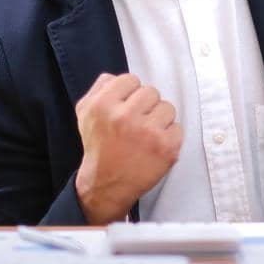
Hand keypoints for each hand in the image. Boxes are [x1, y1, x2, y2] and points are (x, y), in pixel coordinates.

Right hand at [72, 73, 182, 223]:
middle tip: (136, 124)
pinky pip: (178, 128)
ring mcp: (148, 133)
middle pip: (151, 92)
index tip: (126, 108)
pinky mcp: (166, 148)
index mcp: (103, 105)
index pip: (131, 80)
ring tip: (145, 135)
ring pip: (167, 108)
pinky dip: (169, 137)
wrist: (106, 185)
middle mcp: (125, 117)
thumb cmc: (99, 147)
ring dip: (159, 120)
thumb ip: (100, 87)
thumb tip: (118, 77)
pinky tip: (154, 147)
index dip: (130, 94)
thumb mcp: (85, 113)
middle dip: (146, 106)